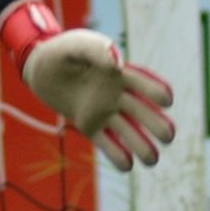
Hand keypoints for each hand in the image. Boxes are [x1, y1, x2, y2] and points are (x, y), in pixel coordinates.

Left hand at [23, 30, 176, 169]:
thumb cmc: (62, 51)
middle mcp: (117, 95)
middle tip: (168, 137)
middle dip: (157, 125)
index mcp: (120, 74)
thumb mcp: (77, 44)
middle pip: (143, 113)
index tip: (166, 102)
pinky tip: (128, 166)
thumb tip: (118, 63)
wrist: (40, 68)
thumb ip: (96, 50)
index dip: (157, 92)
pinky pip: (106, 143)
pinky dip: (117, 154)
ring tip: (152, 160)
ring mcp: (104, 112)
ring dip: (142, 146)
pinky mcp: (89, 126)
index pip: (145, 85)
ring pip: (129, 132)